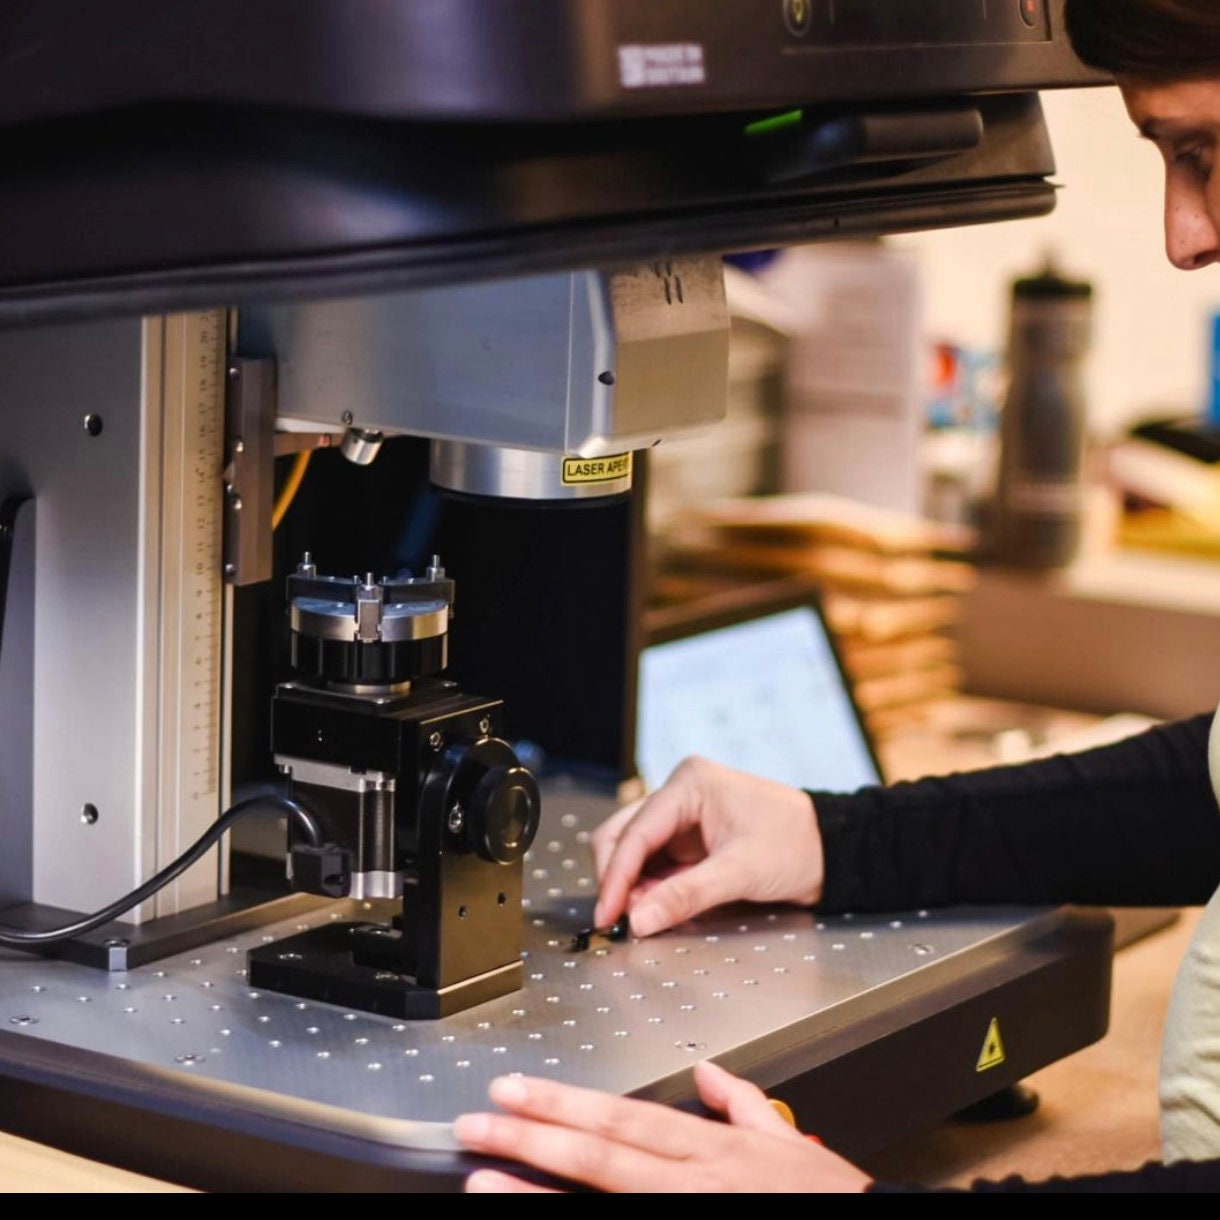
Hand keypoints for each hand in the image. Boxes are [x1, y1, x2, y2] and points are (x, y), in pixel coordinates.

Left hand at [454, 1059, 873, 1193]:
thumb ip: (744, 1106)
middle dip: (535, 1133)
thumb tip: (710, 1073)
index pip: (624, 1117)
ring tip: (483, 1179)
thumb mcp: (790, 1143)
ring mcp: (691, 1215)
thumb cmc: (828, 1201)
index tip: (515, 1087)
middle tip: (475, 1119)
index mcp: (711, 1148)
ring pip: (606, 1197)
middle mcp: (694, 1180)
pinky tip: (541, 1218)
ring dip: (540, 1191)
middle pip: (603, 1151)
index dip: (566, 1101)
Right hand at [592, 755, 824, 937]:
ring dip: (633, 885)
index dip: (616, 876)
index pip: (636, 831)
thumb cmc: (797, 844)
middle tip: (620, 919)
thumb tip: (640, 918)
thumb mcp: (741, 872)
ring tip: (645, 915)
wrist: (830, 850)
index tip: (607, 912)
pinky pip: (654, 863)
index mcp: (690, 783)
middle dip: (619, 878)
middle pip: (623, 835)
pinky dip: (649, 887)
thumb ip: (686, 895)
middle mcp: (680, 793)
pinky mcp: (688, 838)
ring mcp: (682, 815)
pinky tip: (657, 906)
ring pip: (633, 850)